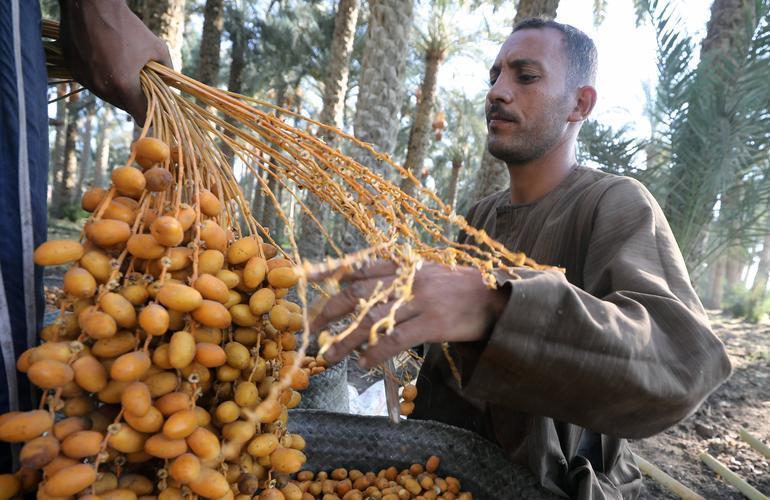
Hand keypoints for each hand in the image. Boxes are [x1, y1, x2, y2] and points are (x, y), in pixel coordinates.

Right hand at [58, 0, 172, 124]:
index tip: (154, 110)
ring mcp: (85, 80)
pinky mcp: (73, 70)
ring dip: (116, 89)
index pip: (140, 115)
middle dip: (133, 99)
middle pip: (123, 106)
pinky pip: (91, 83)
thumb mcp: (157, 48)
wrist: (91, 5)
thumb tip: (173, 86)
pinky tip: (106, 62)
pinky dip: (100, 78)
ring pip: (106, 96)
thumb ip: (168, 71)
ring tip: (122, 70)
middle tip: (140, 85)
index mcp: (123, 85)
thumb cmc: (128, 26)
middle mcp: (102, 87)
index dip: (150, 115)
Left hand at [309, 261, 508, 367]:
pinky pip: (396, 339)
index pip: (360, 267)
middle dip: (331, 312)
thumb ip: (396, 278)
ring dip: (346, 340)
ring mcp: (420, 300)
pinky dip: (376, 352)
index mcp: (403, 267)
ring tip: (329, 356)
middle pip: (359, 294)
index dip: (331, 271)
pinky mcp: (433, 323)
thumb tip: (361, 286)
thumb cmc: (458, 288)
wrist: (496, 298)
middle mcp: (407, 280)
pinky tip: (364, 363)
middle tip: (312, 329)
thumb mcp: (427, 273)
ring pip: (372, 320)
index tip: (305, 275)